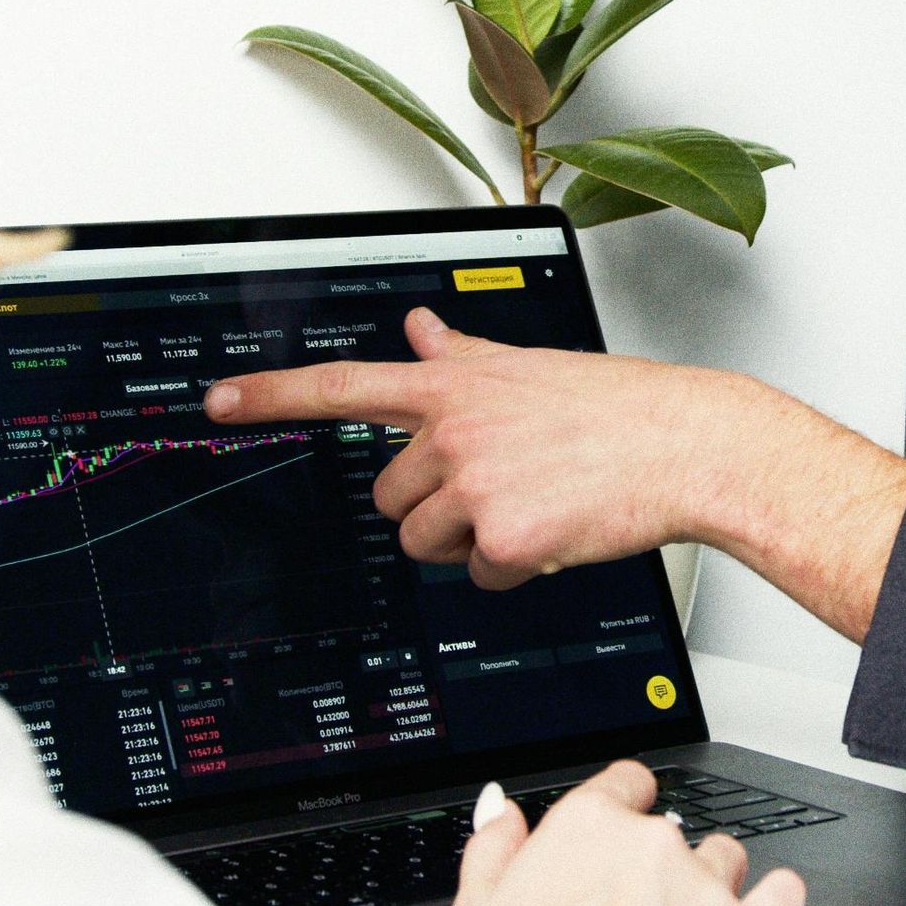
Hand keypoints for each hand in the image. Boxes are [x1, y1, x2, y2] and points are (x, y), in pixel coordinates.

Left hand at [206, 305, 905, 638]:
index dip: (271, 395)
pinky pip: (478, 576)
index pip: (344, 385)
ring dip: (470, 541)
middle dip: (435, 506)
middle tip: (499, 489)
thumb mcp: (530, 367)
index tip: (218, 401)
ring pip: (426, 543)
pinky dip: (514, 569)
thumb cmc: (618, 409)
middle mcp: (455, 427)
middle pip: (391, 497)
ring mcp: (476, 482)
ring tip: (533, 506)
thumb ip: (463, 355)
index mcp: (456, 382)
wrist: (687, 445)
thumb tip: (419, 329)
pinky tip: (556, 533)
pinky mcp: (504, 534)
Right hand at [452, 757, 805, 905]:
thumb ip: (492, 845)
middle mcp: (652, 842)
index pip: (626, 784)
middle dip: (660, 865)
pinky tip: (769, 903)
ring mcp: (704, 884)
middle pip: (674, 831)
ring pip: (725, 859)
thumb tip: (502, 809)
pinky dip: (777, 896)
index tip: (628, 828)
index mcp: (589, 826)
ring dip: (713, 883)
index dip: (627, 807)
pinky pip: (782, 893)